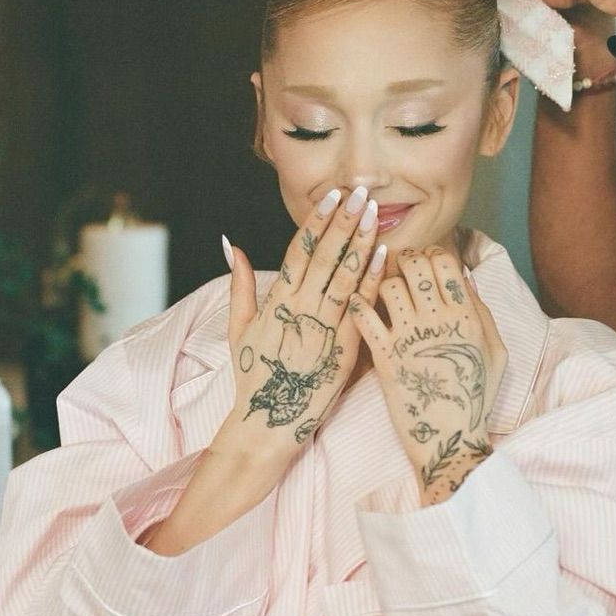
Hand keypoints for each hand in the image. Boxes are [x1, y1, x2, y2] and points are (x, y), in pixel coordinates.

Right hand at [224, 189, 383, 454]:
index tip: (332, 197)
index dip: (317, 222)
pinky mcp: (344, 349)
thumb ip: (240, 286)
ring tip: (374, 214)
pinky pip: (360, 308)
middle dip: (343, 222)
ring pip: (344, 277)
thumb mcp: (238, 329)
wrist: (268, 423)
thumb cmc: (254, 375)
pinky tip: (383, 254)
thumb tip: (232, 246)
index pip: (299, 251)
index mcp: (275, 301)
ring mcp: (323, 329)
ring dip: (360, 242)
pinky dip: (371, 280)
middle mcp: (299, 310)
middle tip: (361, 192)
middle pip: (324, 257)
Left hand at [348, 247, 506, 504]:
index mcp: (467, 317)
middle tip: (402, 270)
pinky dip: (358, 305)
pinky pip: (364, 318)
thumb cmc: (475, 396)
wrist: (451, 441)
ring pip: (389, 286)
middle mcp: (438, 321)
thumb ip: (482, 312)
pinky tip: (358, 304)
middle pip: (415, 265)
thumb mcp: (496, 352)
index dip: (432, 255)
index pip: (445, 262)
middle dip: (406, 260)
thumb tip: (466, 278)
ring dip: (385, 284)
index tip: (425, 262)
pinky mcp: (384, 357)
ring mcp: (409, 338)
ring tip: (385, 294)